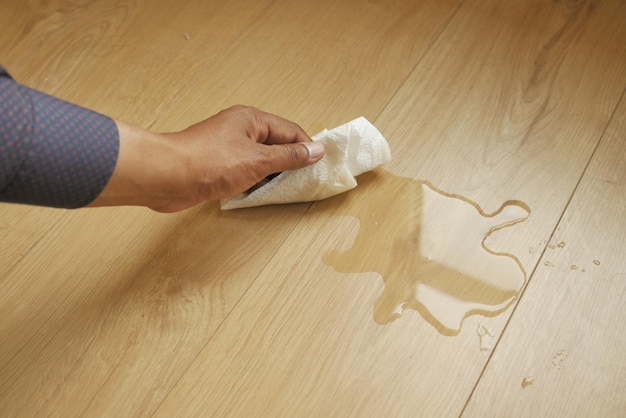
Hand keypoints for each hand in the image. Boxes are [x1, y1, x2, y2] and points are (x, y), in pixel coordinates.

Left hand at [89, 106, 324, 211]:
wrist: (165, 177)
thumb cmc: (209, 163)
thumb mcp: (258, 160)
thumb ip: (289, 156)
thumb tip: (316, 150)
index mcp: (251, 119)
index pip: (289, 130)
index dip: (306, 147)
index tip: (320, 166)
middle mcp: (239, 129)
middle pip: (275, 144)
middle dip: (290, 162)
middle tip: (305, 182)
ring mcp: (226, 148)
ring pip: (259, 160)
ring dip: (271, 174)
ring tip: (286, 190)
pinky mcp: (215, 165)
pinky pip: (244, 171)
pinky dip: (254, 181)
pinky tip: (259, 193)